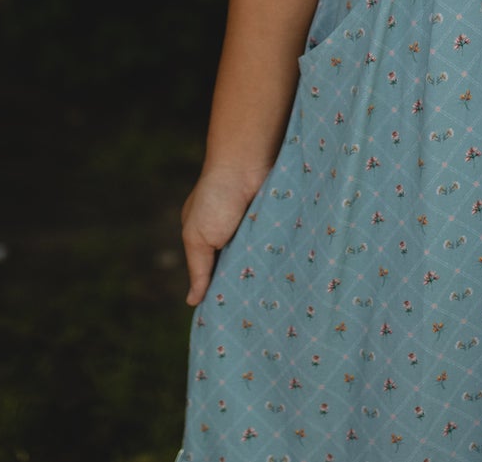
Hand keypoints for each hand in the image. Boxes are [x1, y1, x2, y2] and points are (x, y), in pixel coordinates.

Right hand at [180, 163, 269, 305]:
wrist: (248, 162)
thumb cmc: (216, 198)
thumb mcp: (198, 238)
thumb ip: (198, 269)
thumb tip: (192, 302)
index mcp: (209, 239)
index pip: (214, 274)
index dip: (220, 292)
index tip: (230, 319)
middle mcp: (234, 236)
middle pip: (241, 270)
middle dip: (246, 288)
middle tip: (256, 319)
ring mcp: (257, 230)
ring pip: (262, 262)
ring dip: (267, 275)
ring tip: (276, 305)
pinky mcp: (277, 223)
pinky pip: (280, 247)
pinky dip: (282, 259)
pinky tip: (289, 280)